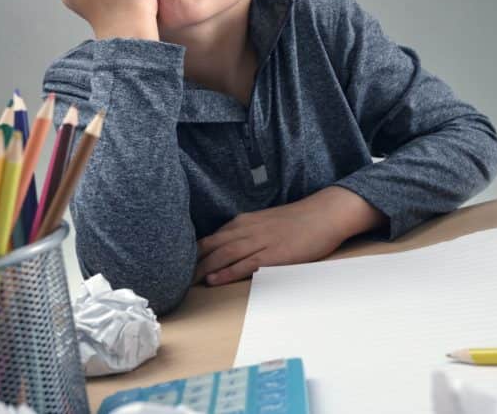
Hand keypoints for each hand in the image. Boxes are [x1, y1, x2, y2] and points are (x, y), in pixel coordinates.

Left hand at [194, 186, 386, 285]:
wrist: (324, 214)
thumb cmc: (296, 221)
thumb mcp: (264, 222)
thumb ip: (244, 232)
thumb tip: (225, 247)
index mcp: (244, 222)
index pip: (210, 238)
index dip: (192, 252)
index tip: (175, 264)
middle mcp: (247, 230)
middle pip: (211, 247)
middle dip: (191, 263)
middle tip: (171, 278)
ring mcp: (260, 242)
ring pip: (224, 255)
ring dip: (203, 269)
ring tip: (186, 282)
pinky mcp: (274, 255)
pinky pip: (245, 264)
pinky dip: (227, 272)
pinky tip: (214, 279)